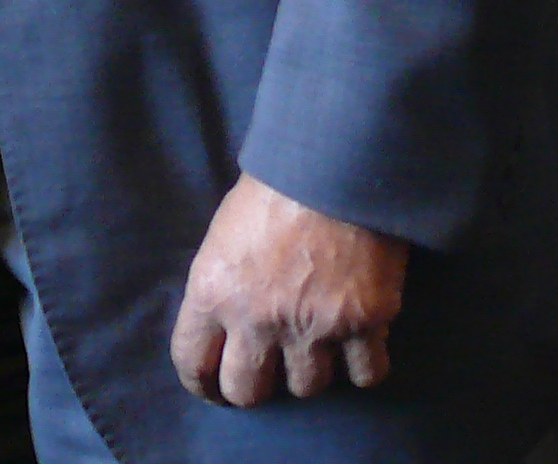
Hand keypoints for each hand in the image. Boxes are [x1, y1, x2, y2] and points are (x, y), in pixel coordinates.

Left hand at [169, 173, 405, 405]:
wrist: (334, 167)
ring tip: (312, 349)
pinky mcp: (364, 324)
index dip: (202, 383)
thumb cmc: (272, 191)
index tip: (212, 389)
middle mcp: (259, 319)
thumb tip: (223, 327)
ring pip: (307, 388)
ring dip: (309, 373)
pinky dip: (362, 367)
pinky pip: (364, 375)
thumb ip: (222, 287)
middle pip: (248, 391)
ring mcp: (314, 326)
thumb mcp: (222, 235)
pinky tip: (356, 349)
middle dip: (253, 388)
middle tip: (263, 377)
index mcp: (213, 291)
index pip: (193, 363)